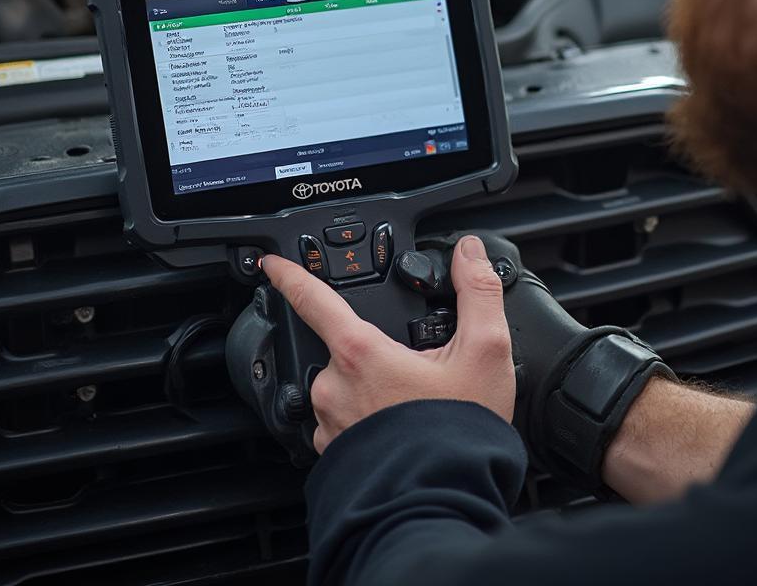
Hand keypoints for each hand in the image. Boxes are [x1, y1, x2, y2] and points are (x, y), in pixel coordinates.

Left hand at [261, 235, 515, 452]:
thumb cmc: (459, 432)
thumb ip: (476, 291)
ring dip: (370, 384)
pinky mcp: (334, 453)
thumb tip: (468, 251)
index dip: (290, 275)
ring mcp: (330, 423)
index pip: (312, 300)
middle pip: (340, 345)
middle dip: (372, 347)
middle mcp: (333, 386)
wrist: (445, 504)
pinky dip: (367, 415)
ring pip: (342, 384)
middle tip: (416, 366)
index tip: (271, 263)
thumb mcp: (485, 350)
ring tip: (414, 399)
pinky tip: (399, 424)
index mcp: (360, 352)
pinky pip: (342, 420)